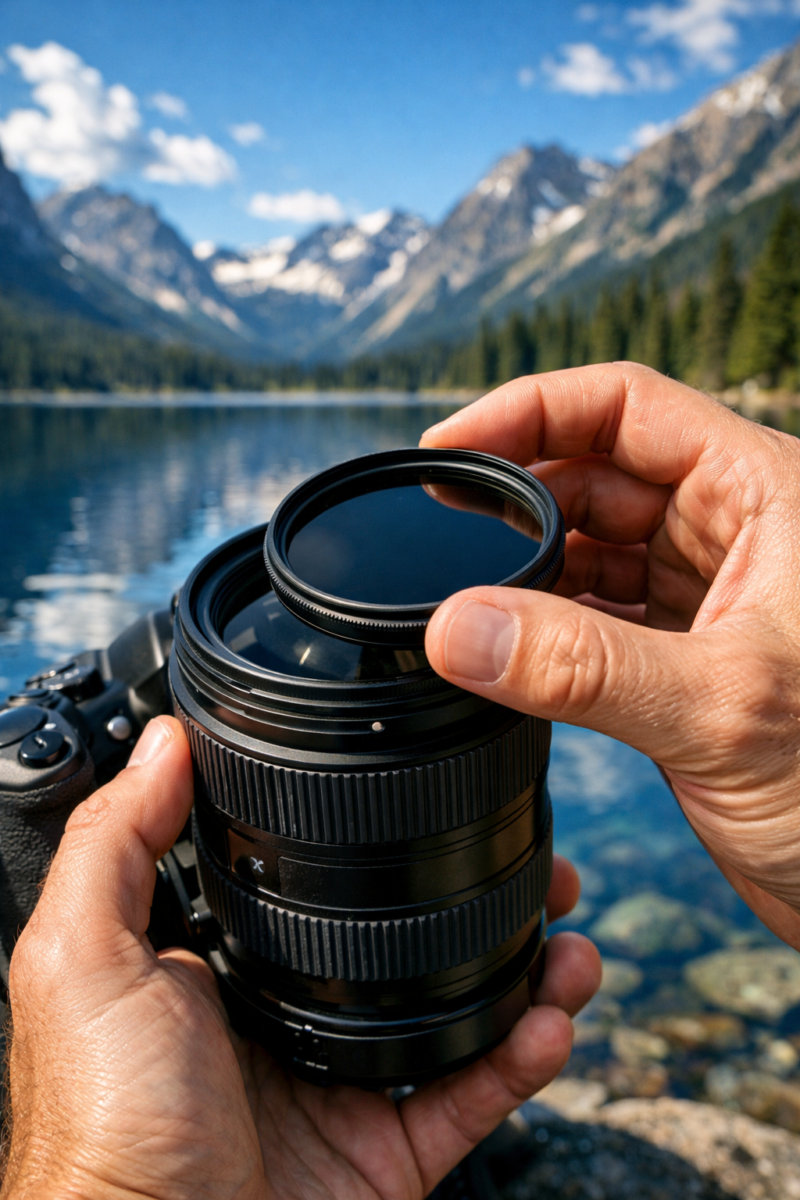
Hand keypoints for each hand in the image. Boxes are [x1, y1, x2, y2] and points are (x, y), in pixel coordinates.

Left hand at [2, 717, 598, 1199]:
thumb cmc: (100, 1124)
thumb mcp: (84, 959)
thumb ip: (117, 844)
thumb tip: (165, 740)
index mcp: (227, 961)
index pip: (320, 880)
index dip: (380, 838)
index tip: (433, 797)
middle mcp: (292, 1013)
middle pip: (406, 938)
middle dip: (479, 898)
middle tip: (536, 864)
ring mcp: (345, 1081)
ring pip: (458, 1008)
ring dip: (526, 971)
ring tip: (570, 942)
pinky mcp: (385, 1148)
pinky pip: (472, 1092)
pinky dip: (523, 1056)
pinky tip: (552, 1018)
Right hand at [421, 363, 799, 949]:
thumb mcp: (721, 710)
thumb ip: (581, 667)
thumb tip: (457, 628)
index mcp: (766, 496)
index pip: (626, 408)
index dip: (529, 412)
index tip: (448, 450)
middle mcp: (736, 532)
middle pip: (597, 472)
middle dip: (515, 496)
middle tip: (435, 524)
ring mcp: (709, 595)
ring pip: (593, 548)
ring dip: (526, 567)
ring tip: (460, 590)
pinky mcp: (688, 657)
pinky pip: (597, 616)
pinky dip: (545, 627)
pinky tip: (503, 644)